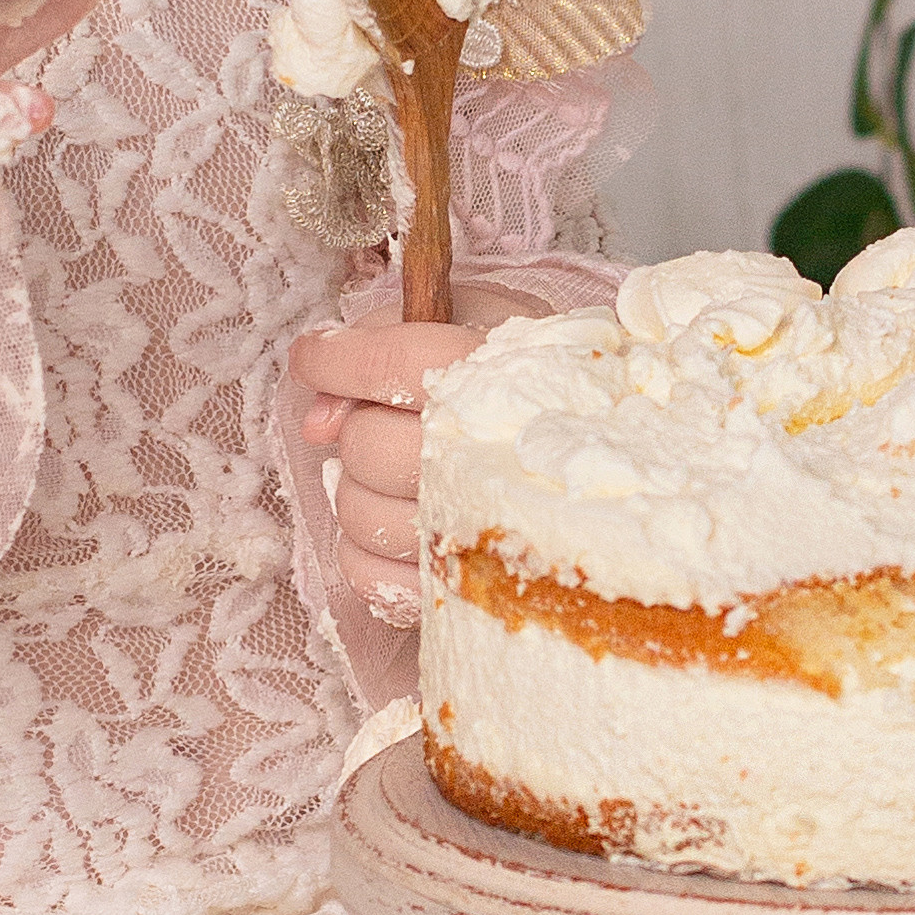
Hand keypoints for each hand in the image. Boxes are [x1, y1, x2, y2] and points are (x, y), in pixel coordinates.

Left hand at [288, 286, 547, 619]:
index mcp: (499, 379)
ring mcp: (476, 537)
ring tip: (397, 470)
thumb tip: (317, 420)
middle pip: (370, 446)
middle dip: (358, 425)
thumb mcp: (463, 322)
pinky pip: (366, 574)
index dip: (338, 358)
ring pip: (360, 513)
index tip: (314, 353)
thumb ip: (381, 341)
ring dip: (358, 486)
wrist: (600, 444)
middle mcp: (489, 461)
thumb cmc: (518, 377)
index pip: (396, 365)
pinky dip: (362, 546)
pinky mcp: (456, 593)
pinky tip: (397, 518)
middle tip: (385, 418)